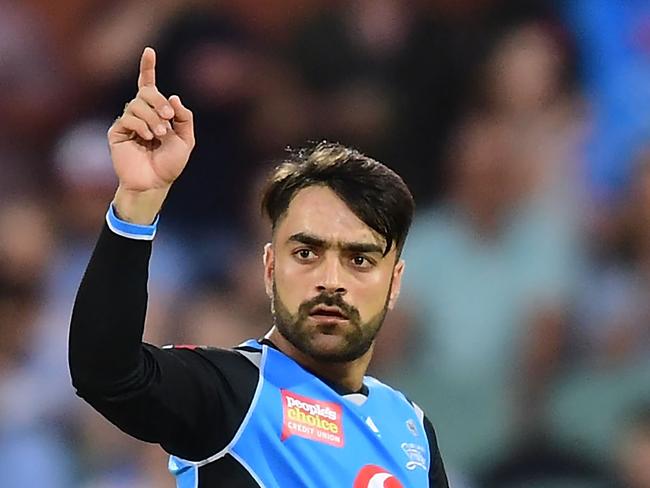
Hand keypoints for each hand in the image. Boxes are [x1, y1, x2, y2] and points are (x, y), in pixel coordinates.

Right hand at [108, 47, 194, 222]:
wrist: (154, 183)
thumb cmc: (170, 164)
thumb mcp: (186, 140)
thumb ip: (184, 117)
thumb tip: (172, 96)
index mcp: (155, 113)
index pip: (148, 86)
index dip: (147, 68)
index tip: (149, 51)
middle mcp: (140, 114)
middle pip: (146, 92)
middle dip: (159, 102)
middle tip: (169, 118)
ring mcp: (127, 122)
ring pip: (137, 104)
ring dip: (153, 118)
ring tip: (160, 135)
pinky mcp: (117, 132)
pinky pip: (128, 117)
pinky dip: (142, 125)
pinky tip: (148, 138)